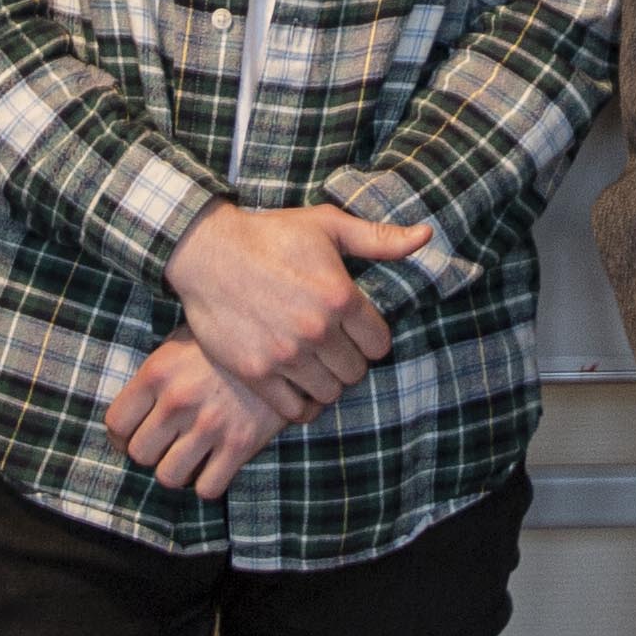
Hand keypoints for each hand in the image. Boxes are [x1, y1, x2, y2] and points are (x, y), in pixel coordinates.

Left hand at [108, 334, 302, 498]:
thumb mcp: (180, 343)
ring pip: (169, 477)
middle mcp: (178, 400)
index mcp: (157, 372)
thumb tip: (133, 413)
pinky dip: (208, 482)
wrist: (282, 339)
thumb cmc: (224, 344)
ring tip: (189, 456)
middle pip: (140, 454)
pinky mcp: (240, 444)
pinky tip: (215, 463)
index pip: (116, 423)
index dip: (121, 436)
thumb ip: (154, 376)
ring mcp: (209, 424)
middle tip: (165, 445)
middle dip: (151, 453)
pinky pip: (207, 488)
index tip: (132, 436)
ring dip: (176, 471)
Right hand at [164, 200, 426, 400]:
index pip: (380, 344)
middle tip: (332, 346)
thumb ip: (379, 239)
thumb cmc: (271, 235)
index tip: (354, 330)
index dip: (370, 338)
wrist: (208, 252)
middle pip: (356, 372)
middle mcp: (316, 330)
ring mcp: (285, 355)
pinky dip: (301, 403)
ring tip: (314, 363)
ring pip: (329, 393)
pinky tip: (296, 383)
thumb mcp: (328, 225)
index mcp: (340, 296)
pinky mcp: (256, 373)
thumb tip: (426, 236)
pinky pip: (294, 410)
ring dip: (326, 382)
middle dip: (349, 360)